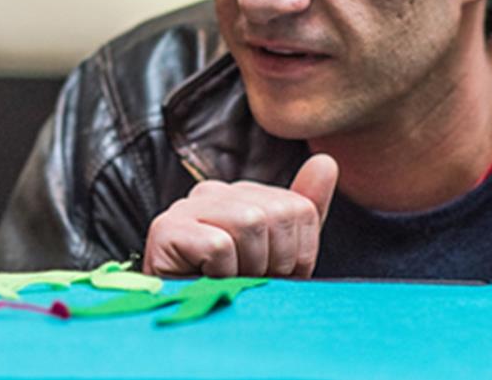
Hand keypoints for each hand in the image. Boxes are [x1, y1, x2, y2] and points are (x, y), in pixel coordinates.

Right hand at [142, 153, 338, 278]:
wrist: (191, 330)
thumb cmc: (236, 294)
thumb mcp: (282, 257)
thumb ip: (305, 210)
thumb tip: (326, 161)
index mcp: (242, 195)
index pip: (300, 208)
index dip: (297, 254)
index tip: (272, 274)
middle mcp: (213, 192)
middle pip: (278, 213)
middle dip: (274, 261)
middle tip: (249, 281)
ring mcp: (186, 207)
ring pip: (250, 222)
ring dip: (249, 267)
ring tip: (229, 280)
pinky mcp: (166, 228)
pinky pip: (219, 245)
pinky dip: (222, 274)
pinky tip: (205, 280)